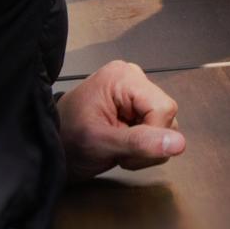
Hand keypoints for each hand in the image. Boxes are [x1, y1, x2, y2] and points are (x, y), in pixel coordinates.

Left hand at [58, 60, 185, 180]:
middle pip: (166, 117)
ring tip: (118, 149)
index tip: (126, 151)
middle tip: (119, 151)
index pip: (164, 108)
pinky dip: (144, 148)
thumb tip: (179, 144)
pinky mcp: (138, 109)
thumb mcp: (102, 143)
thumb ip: (140, 143)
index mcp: (124, 77)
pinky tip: (123, 147)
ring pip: (166, 127)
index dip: (153, 135)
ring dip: (146, 148)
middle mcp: (134, 80)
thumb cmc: (67, 140)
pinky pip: (158, 131)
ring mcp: (136, 95)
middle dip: (147, 143)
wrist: (51, 149)